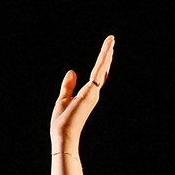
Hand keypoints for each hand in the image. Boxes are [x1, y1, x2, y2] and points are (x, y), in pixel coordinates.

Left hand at [49, 34, 114, 151]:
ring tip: (111, 39)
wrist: (63, 134)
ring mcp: (93, 92)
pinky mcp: (91, 92)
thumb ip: (68, 85)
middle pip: (102, 69)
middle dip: (106, 54)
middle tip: (112, 40)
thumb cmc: (62, 122)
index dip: (102, 63)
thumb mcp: (63, 99)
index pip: (96, 76)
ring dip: (106, 53)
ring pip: (102, 68)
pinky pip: (98, 72)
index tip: (107, 52)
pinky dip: (103, 61)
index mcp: (87, 94)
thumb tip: (72, 71)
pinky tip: (108, 51)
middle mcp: (93, 92)